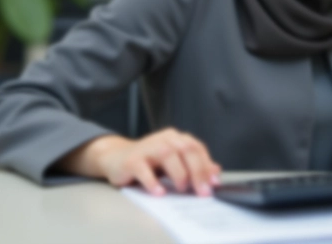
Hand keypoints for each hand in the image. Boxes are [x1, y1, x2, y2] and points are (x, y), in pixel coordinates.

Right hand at [61, 129, 221, 196]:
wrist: (115, 158)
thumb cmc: (148, 161)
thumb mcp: (174, 162)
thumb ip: (194, 165)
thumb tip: (215, 172)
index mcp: (175, 138)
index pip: (196, 148)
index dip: (206, 165)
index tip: (213, 184)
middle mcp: (163, 139)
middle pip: (185, 149)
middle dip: (197, 171)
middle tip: (202, 191)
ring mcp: (146, 147)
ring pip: (167, 154)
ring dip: (178, 173)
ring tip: (181, 188)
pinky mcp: (131, 160)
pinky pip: (143, 170)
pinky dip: (153, 182)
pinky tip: (160, 192)